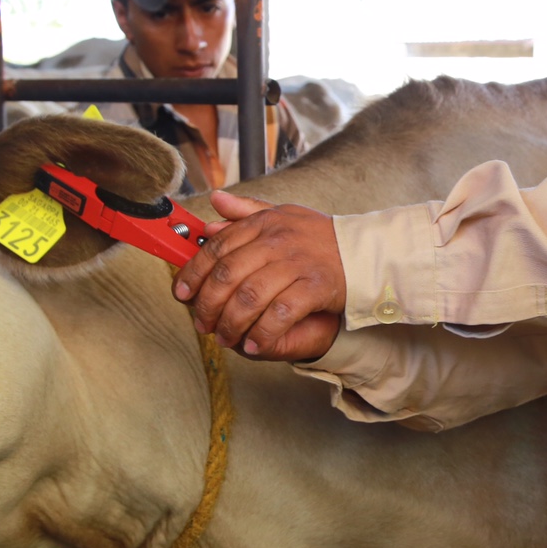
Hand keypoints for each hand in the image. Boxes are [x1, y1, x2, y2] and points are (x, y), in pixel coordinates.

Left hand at [174, 191, 345, 360]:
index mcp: (265, 223)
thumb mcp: (284, 215)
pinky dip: (262, 333)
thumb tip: (214, 203)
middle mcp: (277, 241)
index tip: (181, 293)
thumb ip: (246, 212)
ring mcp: (297, 264)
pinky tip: (253, 344)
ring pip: (249, 298)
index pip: (217, 247)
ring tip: (224, 338)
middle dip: (207, 305)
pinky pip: (279, 314)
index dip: (193, 272)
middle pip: (227, 275)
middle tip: (201, 323)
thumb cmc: (321, 237)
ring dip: (231, 324)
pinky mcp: (315, 287)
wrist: (366, 252)